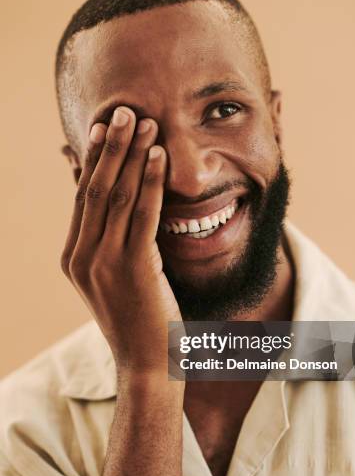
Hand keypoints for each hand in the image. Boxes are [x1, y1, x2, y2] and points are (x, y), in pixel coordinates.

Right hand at [61, 106, 181, 378]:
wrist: (149, 365)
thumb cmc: (138, 319)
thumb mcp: (115, 278)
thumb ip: (110, 242)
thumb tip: (114, 210)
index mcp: (75, 258)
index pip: (83, 197)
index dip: (93, 159)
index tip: (103, 127)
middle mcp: (83, 257)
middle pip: (96, 189)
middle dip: (111, 147)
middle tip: (123, 111)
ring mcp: (104, 263)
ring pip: (118, 196)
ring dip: (132, 155)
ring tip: (144, 122)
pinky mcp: (133, 269)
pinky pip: (143, 215)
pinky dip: (151, 182)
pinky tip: (159, 157)